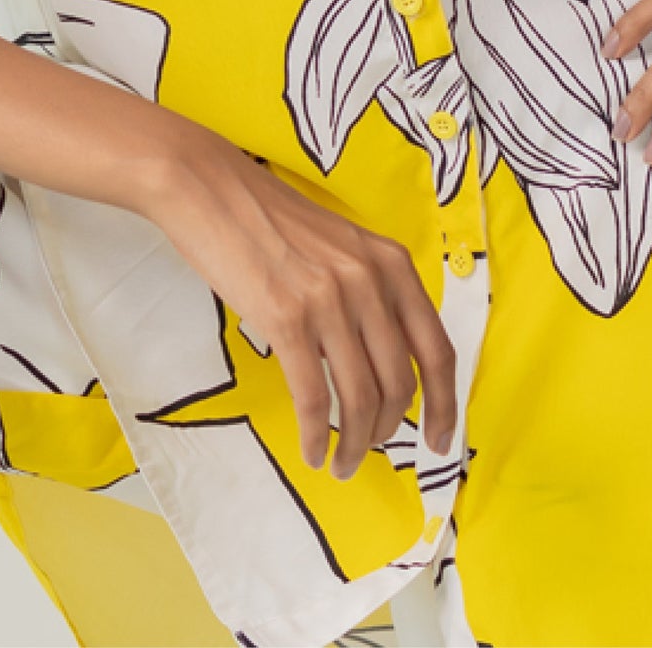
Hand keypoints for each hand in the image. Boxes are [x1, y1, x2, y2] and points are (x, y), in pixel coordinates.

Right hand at [134, 137, 458, 479]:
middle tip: (372, 451)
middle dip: (389, 431)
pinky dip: (316, 434)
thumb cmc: (267, 219)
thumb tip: (381, 359)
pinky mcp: (286, 318)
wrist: (207, 188)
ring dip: (355, 443)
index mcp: (391, 264)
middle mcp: (370, 282)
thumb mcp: (340, 246)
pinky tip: (311, 451)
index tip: (440, 439)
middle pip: (400, 383)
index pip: (436, 350)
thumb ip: (369, 292)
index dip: (444, 405)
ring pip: (361, 398)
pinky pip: (314, 397)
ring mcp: (330, 300)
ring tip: (342, 463)